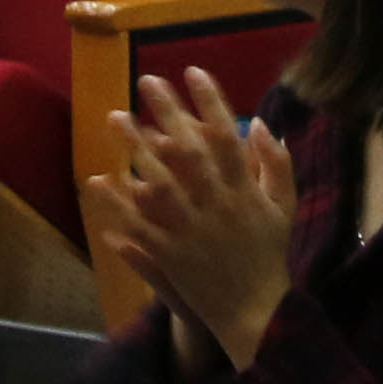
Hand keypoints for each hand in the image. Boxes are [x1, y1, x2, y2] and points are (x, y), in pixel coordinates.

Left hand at [89, 68, 301, 365]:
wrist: (254, 312)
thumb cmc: (269, 255)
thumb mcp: (284, 208)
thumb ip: (276, 165)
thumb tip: (261, 123)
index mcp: (245, 192)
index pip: (226, 137)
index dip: (209, 102)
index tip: (192, 71)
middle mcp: (216, 206)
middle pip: (187, 151)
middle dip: (167, 112)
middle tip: (147, 81)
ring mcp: (190, 231)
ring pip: (157, 182)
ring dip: (135, 148)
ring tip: (116, 117)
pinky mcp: (169, 254)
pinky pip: (138, 224)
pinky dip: (118, 203)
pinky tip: (98, 179)